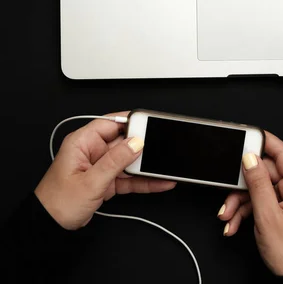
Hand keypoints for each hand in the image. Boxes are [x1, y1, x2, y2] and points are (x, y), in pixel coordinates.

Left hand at [35, 112, 175, 229]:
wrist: (49, 226)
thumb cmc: (57, 203)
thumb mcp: (90, 181)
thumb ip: (115, 161)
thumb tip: (136, 143)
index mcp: (82, 143)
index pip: (110, 124)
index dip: (131, 122)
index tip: (149, 125)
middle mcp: (93, 151)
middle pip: (124, 142)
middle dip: (144, 147)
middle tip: (163, 150)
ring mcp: (101, 166)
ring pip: (130, 161)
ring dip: (147, 166)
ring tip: (166, 168)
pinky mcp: (107, 180)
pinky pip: (130, 177)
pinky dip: (144, 181)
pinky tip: (160, 182)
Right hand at [218, 132, 282, 275]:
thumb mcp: (268, 216)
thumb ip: (258, 184)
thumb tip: (250, 158)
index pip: (282, 152)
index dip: (262, 143)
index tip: (244, 138)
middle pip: (264, 172)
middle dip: (241, 187)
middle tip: (228, 197)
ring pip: (257, 188)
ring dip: (238, 203)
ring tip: (228, 217)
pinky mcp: (281, 209)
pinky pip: (259, 201)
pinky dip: (244, 212)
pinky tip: (233, 223)